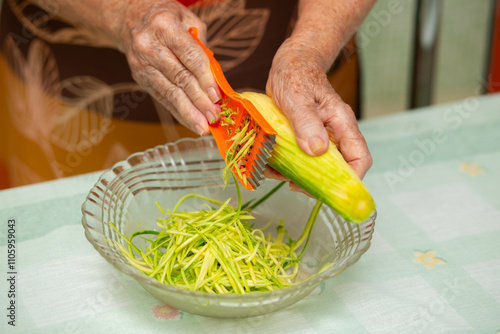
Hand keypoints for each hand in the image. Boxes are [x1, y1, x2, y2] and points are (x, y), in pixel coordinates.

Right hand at [116, 0, 220, 134]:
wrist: (129, 18)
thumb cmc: (165, 18)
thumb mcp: (188, 20)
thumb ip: (202, 47)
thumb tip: (216, 79)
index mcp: (164, 26)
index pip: (189, 56)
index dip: (204, 78)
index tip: (216, 96)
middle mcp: (149, 46)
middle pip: (180, 78)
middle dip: (200, 101)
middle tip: (215, 116)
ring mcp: (142, 64)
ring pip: (170, 93)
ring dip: (189, 112)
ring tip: (204, 127)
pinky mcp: (140, 78)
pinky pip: (162, 98)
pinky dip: (178, 112)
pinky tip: (191, 122)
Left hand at [266, 38, 371, 180]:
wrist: (290, 63)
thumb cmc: (297, 74)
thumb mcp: (297, 98)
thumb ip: (307, 122)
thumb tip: (317, 150)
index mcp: (342, 124)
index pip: (359, 158)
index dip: (351, 178)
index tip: (329, 189)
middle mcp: (334, 134)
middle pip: (338, 168)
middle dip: (319, 181)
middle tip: (295, 184)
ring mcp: (320, 137)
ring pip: (317, 166)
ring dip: (300, 175)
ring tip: (278, 173)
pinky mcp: (305, 138)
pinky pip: (302, 158)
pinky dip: (288, 166)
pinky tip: (273, 165)